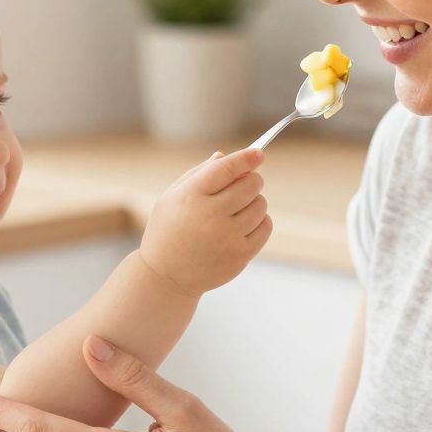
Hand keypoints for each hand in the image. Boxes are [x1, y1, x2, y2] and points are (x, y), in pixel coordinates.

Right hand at [139, 146, 270, 297]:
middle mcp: (210, 216)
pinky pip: (265, 226)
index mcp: (191, 197)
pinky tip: (244, 224)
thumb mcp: (171, 197)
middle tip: (244, 185)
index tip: (258, 153)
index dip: (246, 158)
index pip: (226, 169)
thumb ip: (198, 174)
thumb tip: (225, 156)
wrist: (166, 277)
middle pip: (250, 184)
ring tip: (238, 209)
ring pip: (260, 204)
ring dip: (255, 201)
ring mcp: (227, 237)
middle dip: (251, 180)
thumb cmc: (168, 232)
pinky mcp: (240, 255)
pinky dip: (260, 221)